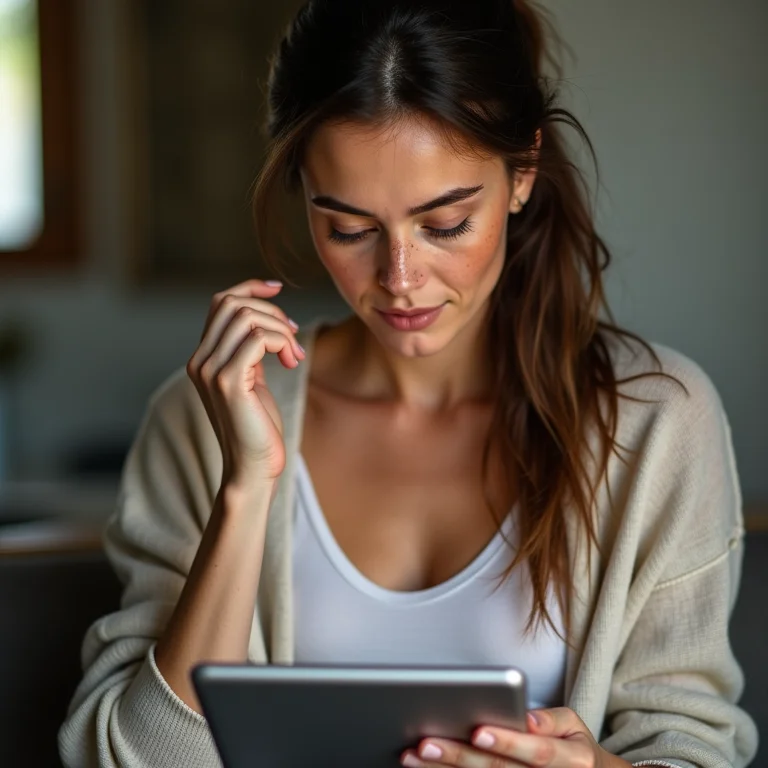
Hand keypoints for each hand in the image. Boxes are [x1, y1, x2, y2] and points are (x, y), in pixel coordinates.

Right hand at [186, 278, 305, 486]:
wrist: (251, 469)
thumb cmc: (257, 428)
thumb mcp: (252, 379)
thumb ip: (250, 350)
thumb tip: (267, 318)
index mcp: (203, 357)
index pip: (220, 302)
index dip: (250, 287)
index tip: (278, 289)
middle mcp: (199, 360)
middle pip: (233, 303)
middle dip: (272, 312)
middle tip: (294, 338)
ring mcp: (210, 370)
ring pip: (247, 317)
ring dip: (281, 330)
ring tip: (294, 356)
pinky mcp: (228, 382)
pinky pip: (258, 339)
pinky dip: (282, 342)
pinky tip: (292, 362)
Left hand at [400, 708, 631, 767]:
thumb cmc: (571, 747)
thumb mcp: (574, 727)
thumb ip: (553, 721)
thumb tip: (527, 719)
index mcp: (570, 760)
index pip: (536, 751)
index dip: (508, 742)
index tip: (478, 731)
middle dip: (460, 757)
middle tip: (425, 744)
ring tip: (413, 757)